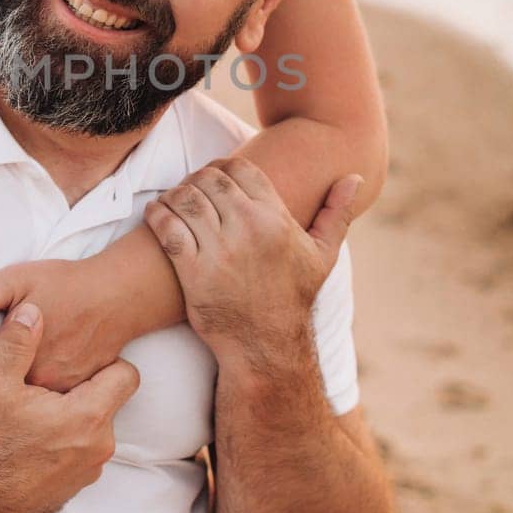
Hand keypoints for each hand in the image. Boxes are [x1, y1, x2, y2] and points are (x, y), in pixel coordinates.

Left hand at [0, 257, 124, 441]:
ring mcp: (61, 396)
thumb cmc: (67, 284)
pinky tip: (26, 448)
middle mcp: (35, 382)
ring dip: (1, 439)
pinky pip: (52, 422)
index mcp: (15, 355)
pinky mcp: (83, 403)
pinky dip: (34, 434)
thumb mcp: (17, 280)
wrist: (121, 297)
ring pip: (23, 422)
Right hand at [0, 303, 139, 512]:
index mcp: (88, 415)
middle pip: (109, 400)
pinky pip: (84, 452)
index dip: (106, 362)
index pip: (127, 374)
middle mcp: (100, 445)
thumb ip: (17, 344)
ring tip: (38, 415)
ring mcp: (91, 470)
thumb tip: (33, 311)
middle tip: (48, 389)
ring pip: (96, 427)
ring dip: (75, 418)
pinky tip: (36, 441)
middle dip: (84, 390)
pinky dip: (67, 443)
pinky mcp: (78, 487)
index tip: (78, 362)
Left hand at [143, 160, 360, 369]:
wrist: (265, 345)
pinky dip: (157, 215)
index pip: (239, 168)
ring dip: (174, 194)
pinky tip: (157, 215)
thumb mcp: (322, 255)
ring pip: (185, 198)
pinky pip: (167, 228)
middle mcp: (248, 229)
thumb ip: (337, 213)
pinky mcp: (193, 272)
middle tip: (191, 189)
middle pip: (209, 179)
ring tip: (174, 202)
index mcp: (276, 218)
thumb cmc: (293, 297)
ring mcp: (219, 250)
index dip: (222, 166)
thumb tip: (355, 177)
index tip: (215, 177)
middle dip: (196, 179)